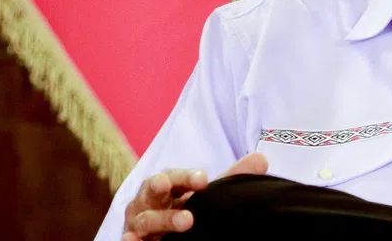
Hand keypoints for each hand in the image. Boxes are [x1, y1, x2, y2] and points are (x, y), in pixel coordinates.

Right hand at [120, 152, 268, 239]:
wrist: (161, 233)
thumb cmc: (184, 207)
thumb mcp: (205, 194)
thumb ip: (230, 178)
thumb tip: (261, 159)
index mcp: (165, 185)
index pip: (174, 176)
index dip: (186, 177)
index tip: (204, 179)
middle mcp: (147, 201)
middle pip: (154, 191)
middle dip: (166, 190)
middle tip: (187, 194)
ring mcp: (138, 223)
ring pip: (147, 219)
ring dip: (163, 220)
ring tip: (186, 222)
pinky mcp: (133, 239)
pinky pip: (130, 240)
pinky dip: (130, 240)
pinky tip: (133, 238)